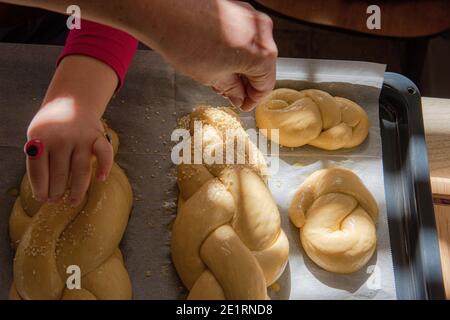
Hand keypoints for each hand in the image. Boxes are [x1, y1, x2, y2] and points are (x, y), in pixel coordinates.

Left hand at [26, 98, 112, 206]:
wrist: (71, 101)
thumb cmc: (52, 126)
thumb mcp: (37, 135)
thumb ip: (38, 158)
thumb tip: (44, 189)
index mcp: (40, 137)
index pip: (39, 171)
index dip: (40, 188)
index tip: (42, 198)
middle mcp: (61, 137)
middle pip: (59, 174)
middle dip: (56, 191)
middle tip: (55, 200)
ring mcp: (81, 137)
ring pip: (80, 170)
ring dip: (77, 190)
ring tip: (73, 201)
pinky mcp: (98, 136)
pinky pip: (104, 154)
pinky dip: (105, 166)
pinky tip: (101, 178)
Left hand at [136, 0, 277, 110]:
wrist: (165, 11)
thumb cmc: (185, 40)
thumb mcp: (211, 77)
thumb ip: (231, 89)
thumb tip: (238, 95)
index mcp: (262, 54)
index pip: (266, 85)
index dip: (253, 99)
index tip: (243, 104)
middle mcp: (262, 32)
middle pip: (262, 66)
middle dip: (246, 83)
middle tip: (230, 93)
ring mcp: (250, 17)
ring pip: (252, 50)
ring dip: (240, 66)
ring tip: (219, 75)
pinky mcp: (238, 8)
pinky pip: (244, 35)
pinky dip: (235, 49)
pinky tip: (216, 57)